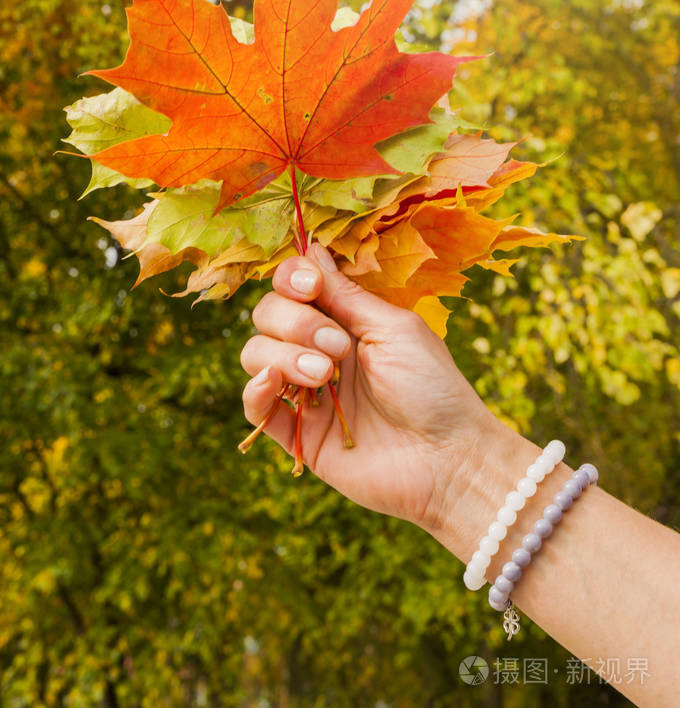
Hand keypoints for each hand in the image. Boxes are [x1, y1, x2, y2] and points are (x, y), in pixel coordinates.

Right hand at [240, 242, 503, 539]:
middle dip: (296, 322)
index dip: (292, 279)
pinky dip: (255, 388)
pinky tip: (273, 382)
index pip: (294, 286)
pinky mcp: (297, 432)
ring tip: (326, 374)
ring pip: (255, 352)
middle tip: (339, 346)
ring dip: (284, 354)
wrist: (447, 459)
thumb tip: (312, 249)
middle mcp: (318, 349)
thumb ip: (347, 295)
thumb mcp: (393, 329)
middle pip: (268, 314)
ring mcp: (305, 391)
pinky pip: (253, 404)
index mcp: (345, 320)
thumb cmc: (433, 388)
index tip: (312, 287)